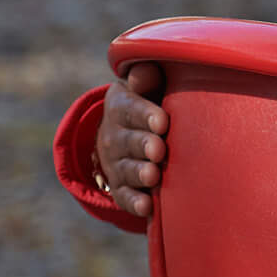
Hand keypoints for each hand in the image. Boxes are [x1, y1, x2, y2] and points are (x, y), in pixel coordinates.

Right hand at [94, 62, 167, 219]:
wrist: (129, 132)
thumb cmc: (150, 102)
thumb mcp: (145, 86)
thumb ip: (147, 78)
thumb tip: (147, 69)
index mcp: (120, 105)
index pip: (129, 109)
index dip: (144, 115)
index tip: (162, 122)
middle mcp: (113, 135)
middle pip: (127, 141)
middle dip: (143, 145)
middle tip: (159, 150)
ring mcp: (115, 163)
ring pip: (125, 169)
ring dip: (139, 173)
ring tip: (153, 175)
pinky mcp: (121, 187)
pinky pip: (125, 196)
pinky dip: (135, 203)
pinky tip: (147, 207)